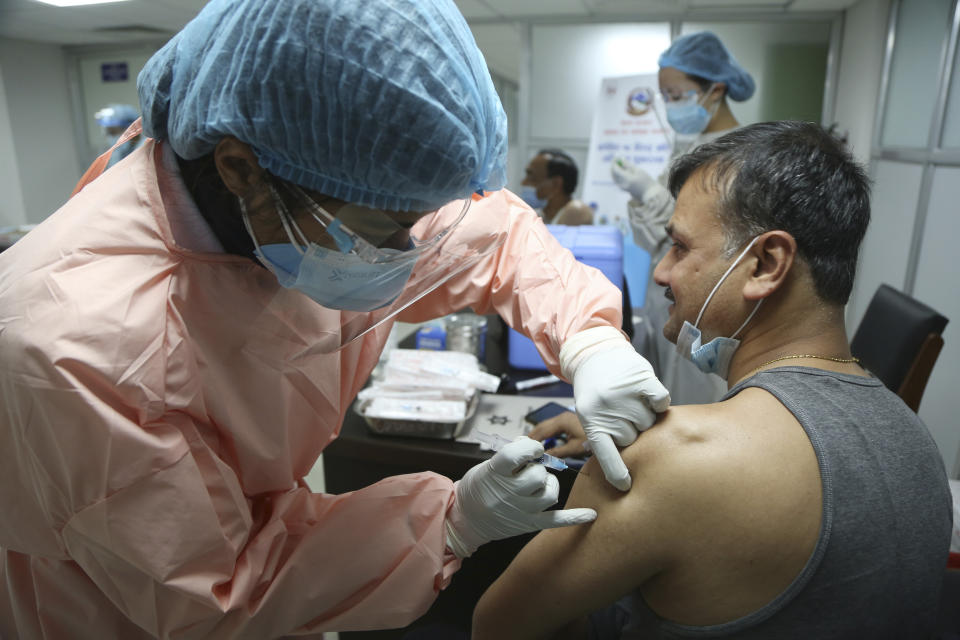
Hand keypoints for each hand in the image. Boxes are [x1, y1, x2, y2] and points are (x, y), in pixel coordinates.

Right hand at [445, 436, 596, 557]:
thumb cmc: (479, 486)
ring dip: (548, 484)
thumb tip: (533, 444)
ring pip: (550, 493)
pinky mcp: (530, 523)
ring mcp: (521, 510)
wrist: (467, 518)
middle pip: (538, 474)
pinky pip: (556, 520)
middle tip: (529, 469)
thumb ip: (511, 454)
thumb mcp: (487, 464)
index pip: (517, 454)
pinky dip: (574, 517)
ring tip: (537, 484)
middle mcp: (509, 493)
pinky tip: (591, 514)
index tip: (533, 447)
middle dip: (538, 467)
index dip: (529, 447)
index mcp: (495, 473)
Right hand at [527, 412, 588, 457]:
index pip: (542, 431)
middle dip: (532, 435)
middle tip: (522, 445)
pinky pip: (553, 426)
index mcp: (561, 421)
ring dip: (538, 434)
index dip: (532, 440)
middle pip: (542, 426)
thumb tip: (543, 458)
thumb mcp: (574, 449)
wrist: (610, 434)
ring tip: (530, 444)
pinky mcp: (568, 421)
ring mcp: (565, 418)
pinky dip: (546, 433)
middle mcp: (561, 417)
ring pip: (547, 425)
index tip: (524, 448)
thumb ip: (557, 452)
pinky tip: (543, 441)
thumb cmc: (592, 440)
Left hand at [560, 327, 669, 491]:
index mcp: (591, 422)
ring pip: (649, 422)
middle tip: (622, 414)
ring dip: (645, 415)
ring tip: (631, 401)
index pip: (606, 456)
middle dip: (632, 431)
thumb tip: (628, 468)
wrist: (595, 354)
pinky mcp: (642, 380)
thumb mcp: (590, 416)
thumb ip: (606, 438)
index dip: (617, 473)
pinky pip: (662, 402)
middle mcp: (607, 410)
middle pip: (634, 438)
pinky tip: (648, 395)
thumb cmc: (595, 393)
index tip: (625, 485)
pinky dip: (659, 401)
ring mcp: (624, 395)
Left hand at [610, 156, 655, 200]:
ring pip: (614, 177)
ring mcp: (622, 188)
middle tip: (616, 159)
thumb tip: (621, 159)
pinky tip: (624, 171)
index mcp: (627, 179)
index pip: (616, 170)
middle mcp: (622, 184)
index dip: (614, 162)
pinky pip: (617, 180)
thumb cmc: (646, 181)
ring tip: (622, 165)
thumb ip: (628, 165)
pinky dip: (618, 174)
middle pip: (613, 174)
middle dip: (613, 166)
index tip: (616, 157)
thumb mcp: (638, 171)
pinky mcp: (623, 189)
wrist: (649, 194)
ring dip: (615, 170)